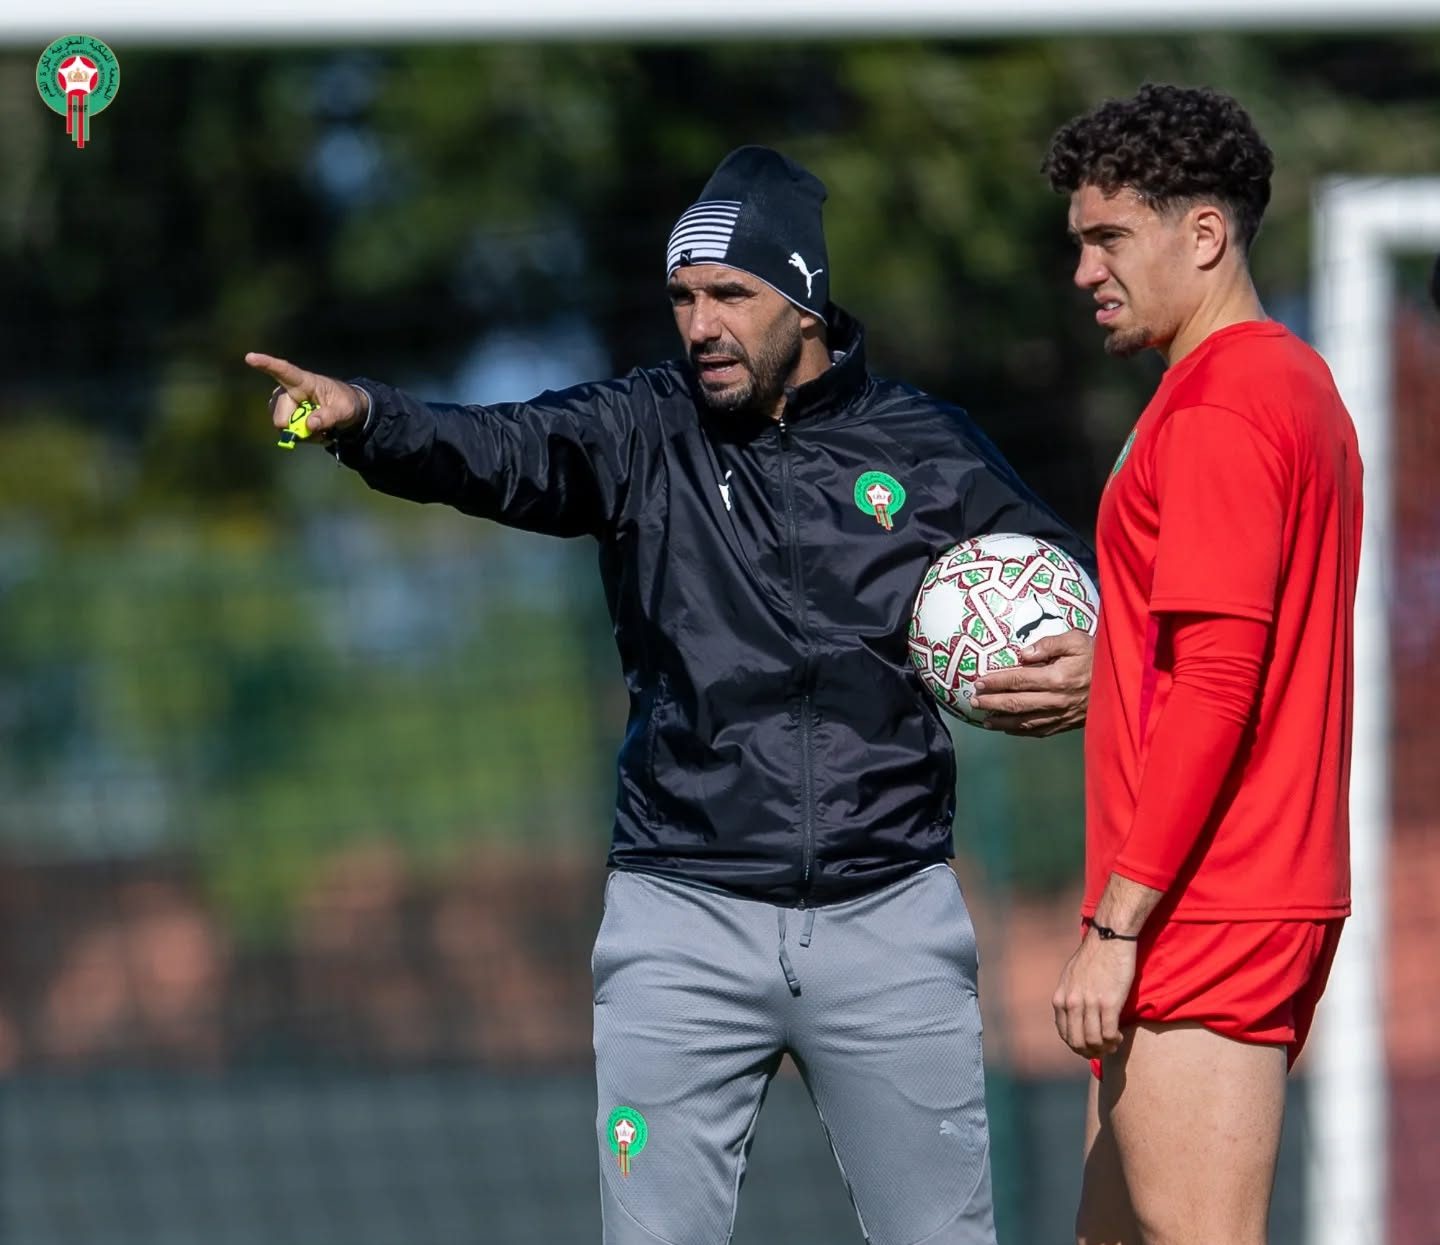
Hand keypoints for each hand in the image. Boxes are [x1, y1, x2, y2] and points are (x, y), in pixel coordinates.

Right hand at [245, 352, 366, 442]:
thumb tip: (309, 424)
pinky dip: (302, 437)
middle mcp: (288, 391)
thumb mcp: (345, 410)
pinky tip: (313, 431)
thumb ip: (329, 417)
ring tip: (319, 427)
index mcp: (304, 381)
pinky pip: (287, 434)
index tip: (250, 357)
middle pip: (281, 416)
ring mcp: (283, 405)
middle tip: (320, 428)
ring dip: (302, 433)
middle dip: (297, 428)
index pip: (284, 371)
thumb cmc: (344, 404)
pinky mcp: (283, 416)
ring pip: (282, 427)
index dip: (266, 364)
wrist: (344, 411)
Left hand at [970, 628, 1092, 735]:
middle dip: (992, 703)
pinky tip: (1008, 729)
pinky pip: (1040, 731)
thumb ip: (1048, 644)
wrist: (1123, 681)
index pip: (1018, 680)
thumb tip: (1022, 654)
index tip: (979, 682)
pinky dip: (1021, 731)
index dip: (996, 682)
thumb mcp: (1076, 640)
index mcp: (1057, 678)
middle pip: (1016, 703)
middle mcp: (1056, 700)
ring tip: (984, 720)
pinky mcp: (1067, 724)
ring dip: (1002, 722)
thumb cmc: (1096, 655)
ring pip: (1025, 722)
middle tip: (974, 701)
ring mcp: (1062, 715)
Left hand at [1052, 929, 1134, 1057]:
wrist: (1109, 938)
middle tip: (1103, 1051)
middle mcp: (1071, 1003)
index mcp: (1060, 998)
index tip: (1089, 1046)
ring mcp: (1089, 1003)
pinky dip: (1114, 1041)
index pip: (1064, 1034)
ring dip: (1104, 1049)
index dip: (1077, 1046)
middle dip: (1090, 1052)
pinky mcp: (1109, 1003)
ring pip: (1093, 1042)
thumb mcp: (1069, 977)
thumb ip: (1069, 997)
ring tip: (1113, 1044)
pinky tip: (1119, 1036)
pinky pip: (1109, 1034)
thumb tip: (1072, 1017)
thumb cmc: (1093, 957)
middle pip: (1077, 1042)